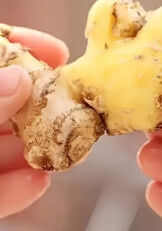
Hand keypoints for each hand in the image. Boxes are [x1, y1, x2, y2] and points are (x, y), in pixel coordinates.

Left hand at [0, 26, 68, 218]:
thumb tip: (18, 79)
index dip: (21, 47)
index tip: (55, 50)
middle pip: (10, 104)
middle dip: (44, 106)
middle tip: (76, 107)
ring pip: (5, 148)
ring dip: (39, 150)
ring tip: (70, 151)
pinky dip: (15, 190)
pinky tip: (37, 184)